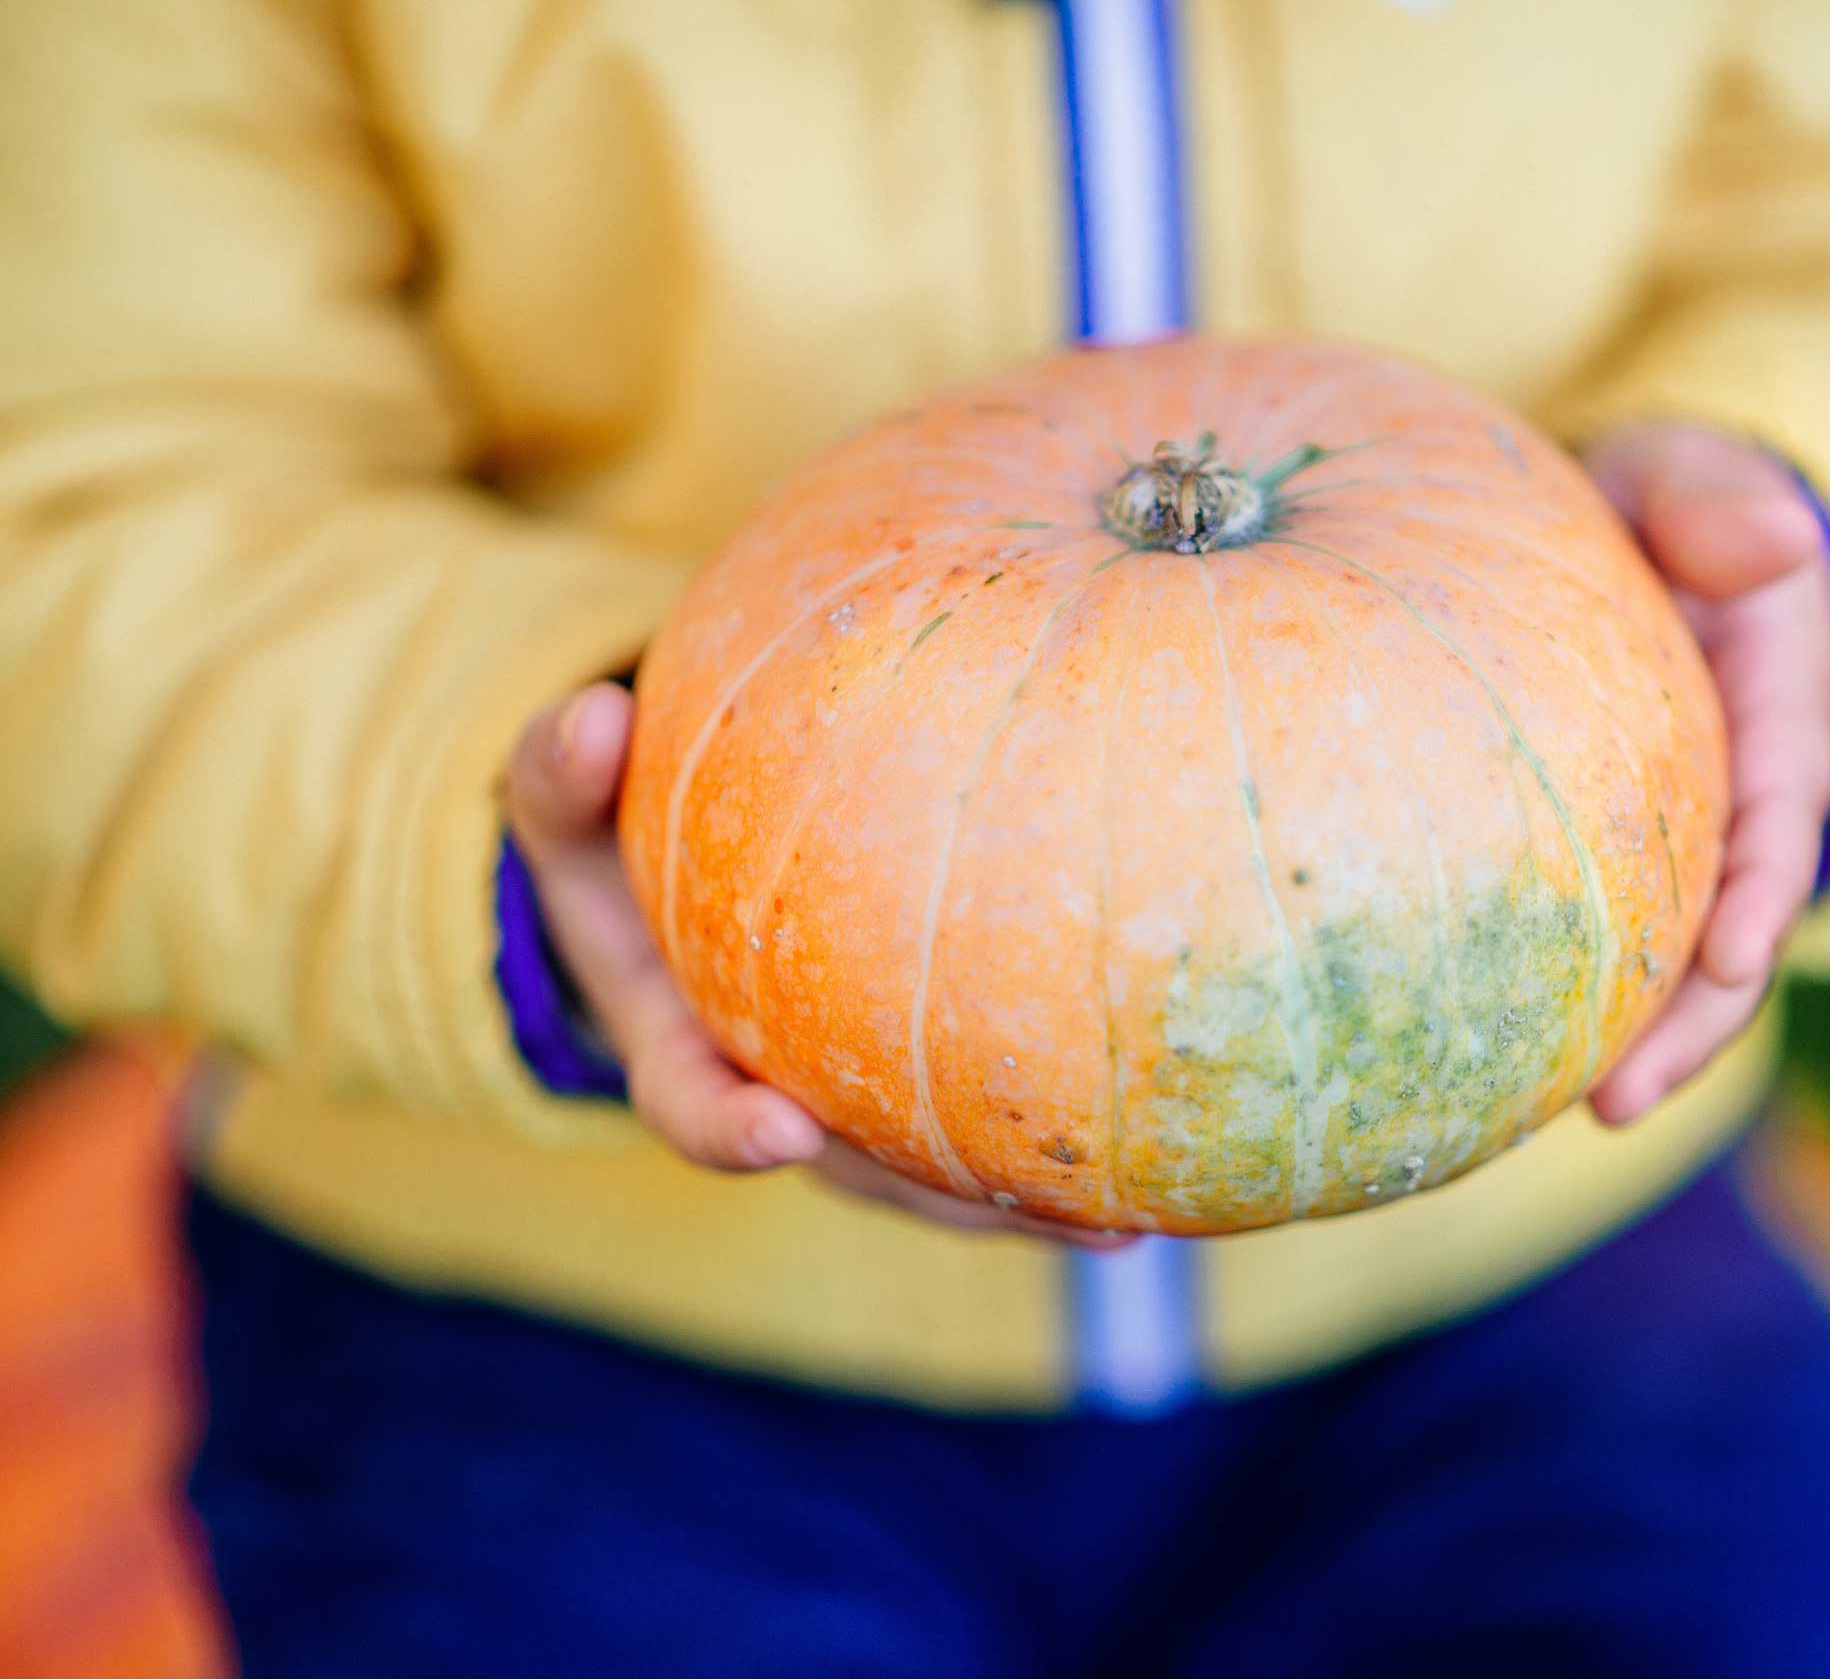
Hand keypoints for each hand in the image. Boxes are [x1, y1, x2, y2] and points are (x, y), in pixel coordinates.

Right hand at [504, 682, 1130, 1249]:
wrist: (662, 874)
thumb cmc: (615, 833)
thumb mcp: (568, 803)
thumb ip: (563, 771)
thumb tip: (592, 714)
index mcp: (678, 1046)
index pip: (694, 1104)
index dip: (731, 1130)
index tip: (779, 1130)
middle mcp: (768, 1096)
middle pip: (849, 1169)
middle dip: (928, 1198)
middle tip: (1011, 1206)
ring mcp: (846, 1102)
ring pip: (934, 1176)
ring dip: (1022, 1208)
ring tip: (1125, 1219)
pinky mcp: (914, 1087)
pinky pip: (985, 1123)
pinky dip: (1060, 1144)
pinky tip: (1161, 1147)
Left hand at [1579, 423, 1829, 1124]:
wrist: (1649, 537)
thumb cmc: (1670, 509)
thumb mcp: (1698, 482)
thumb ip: (1722, 503)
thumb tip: (1780, 540)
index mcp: (1782, 711)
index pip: (1783, 811)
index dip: (1763, 892)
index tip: (1733, 959)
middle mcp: (1748, 797)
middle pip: (1737, 926)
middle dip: (1696, 1023)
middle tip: (1621, 1102)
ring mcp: (1692, 839)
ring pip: (1678, 956)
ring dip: (1641, 1041)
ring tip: (1579, 1114)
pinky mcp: (1628, 858)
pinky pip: (1612, 935)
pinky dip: (1578, 998)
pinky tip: (1502, 1064)